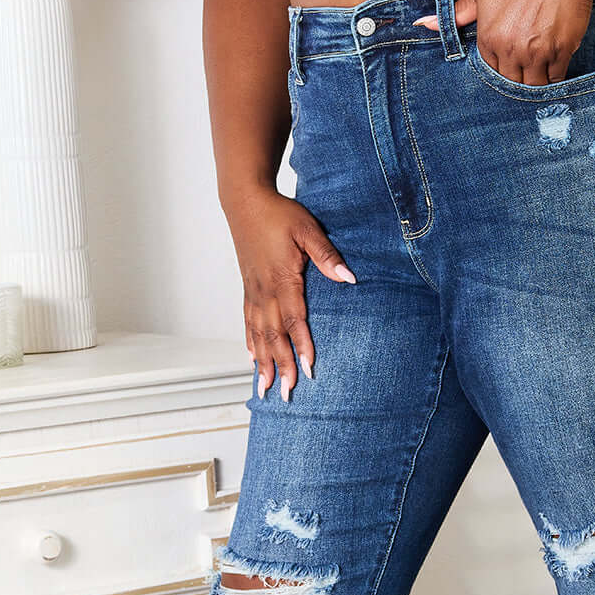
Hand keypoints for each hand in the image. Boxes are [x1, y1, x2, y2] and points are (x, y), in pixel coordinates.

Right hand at [223, 186, 355, 399]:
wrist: (245, 201)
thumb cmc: (280, 214)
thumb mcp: (308, 229)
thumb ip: (327, 255)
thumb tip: (349, 278)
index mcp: (283, 279)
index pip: (294, 320)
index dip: (301, 346)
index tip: (308, 369)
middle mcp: (265, 291)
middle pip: (274, 336)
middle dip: (281, 366)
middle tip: (286, 393)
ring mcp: (254, 291)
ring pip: (258, 334)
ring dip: (263, 363)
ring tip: (265, 388)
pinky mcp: (248, 289)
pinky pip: (248, 322)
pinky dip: (250, 343)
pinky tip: (253, 359)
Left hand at [414, 0, 593, 84]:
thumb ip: (457, 13)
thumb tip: (423, 24)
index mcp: (488, 37)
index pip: (491, 73)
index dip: (502, 69)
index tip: (511, 62)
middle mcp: (509, 47)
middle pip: (512, 84)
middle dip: (519, 79)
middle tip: (528, 68)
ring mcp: (535, 51)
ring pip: (534, 86)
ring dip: (538, 81)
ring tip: (541, 66)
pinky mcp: (560, 50)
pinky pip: (556, 77)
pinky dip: (556, 74)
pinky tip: (556, 60)